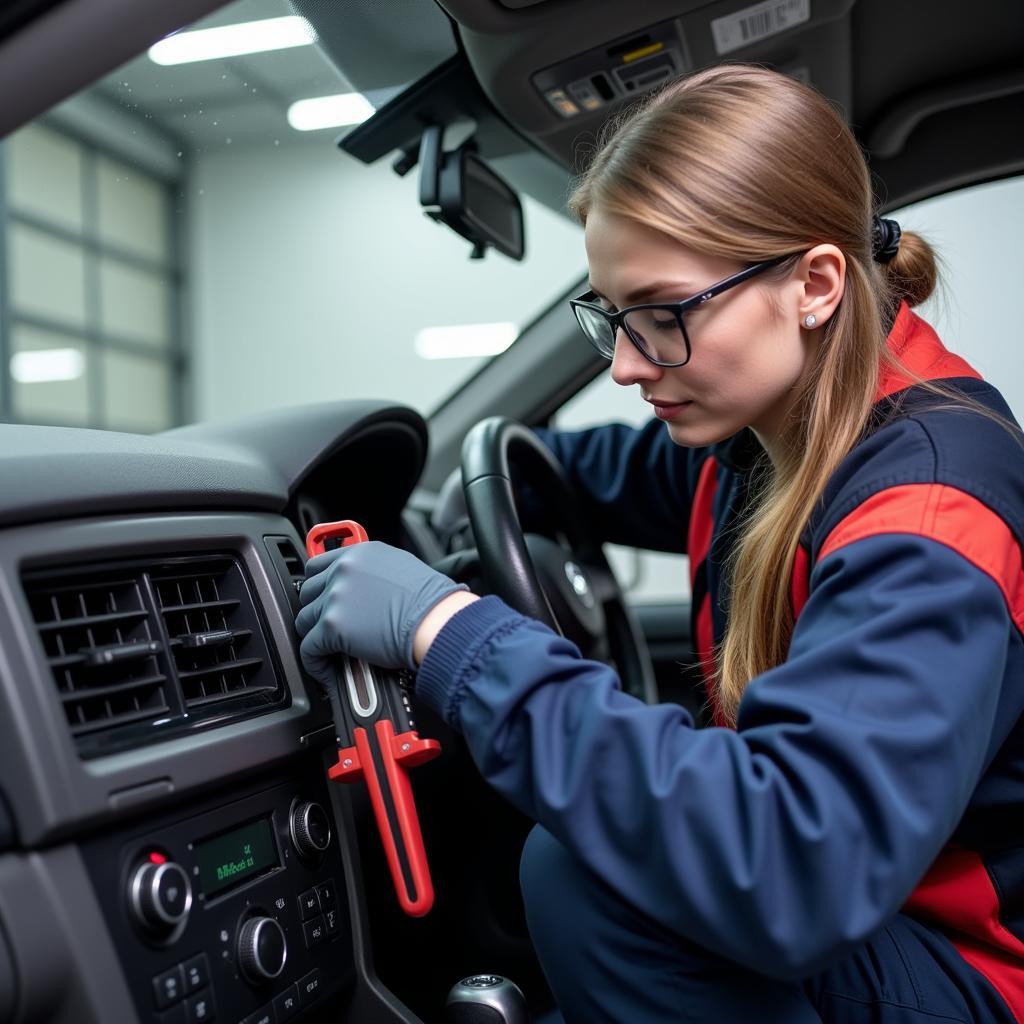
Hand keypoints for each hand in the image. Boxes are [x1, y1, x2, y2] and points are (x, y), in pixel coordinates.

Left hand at [295, 541, 468, 683]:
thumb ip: (373, 573)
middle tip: (328, 627)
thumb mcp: (400, 568)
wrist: (436, 620)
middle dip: (317, 612)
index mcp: (359, 553)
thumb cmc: (431, 600)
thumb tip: (365, 590)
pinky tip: (327, 670)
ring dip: (315, 637)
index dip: (317, 585)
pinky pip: (309, 648)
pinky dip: (315, 663)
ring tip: (328, 651)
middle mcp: (343, 570)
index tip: (318, 597)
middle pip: (307, 592)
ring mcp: (335, 597)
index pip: (317, 565)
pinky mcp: (332, 626)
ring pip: (304, 620)